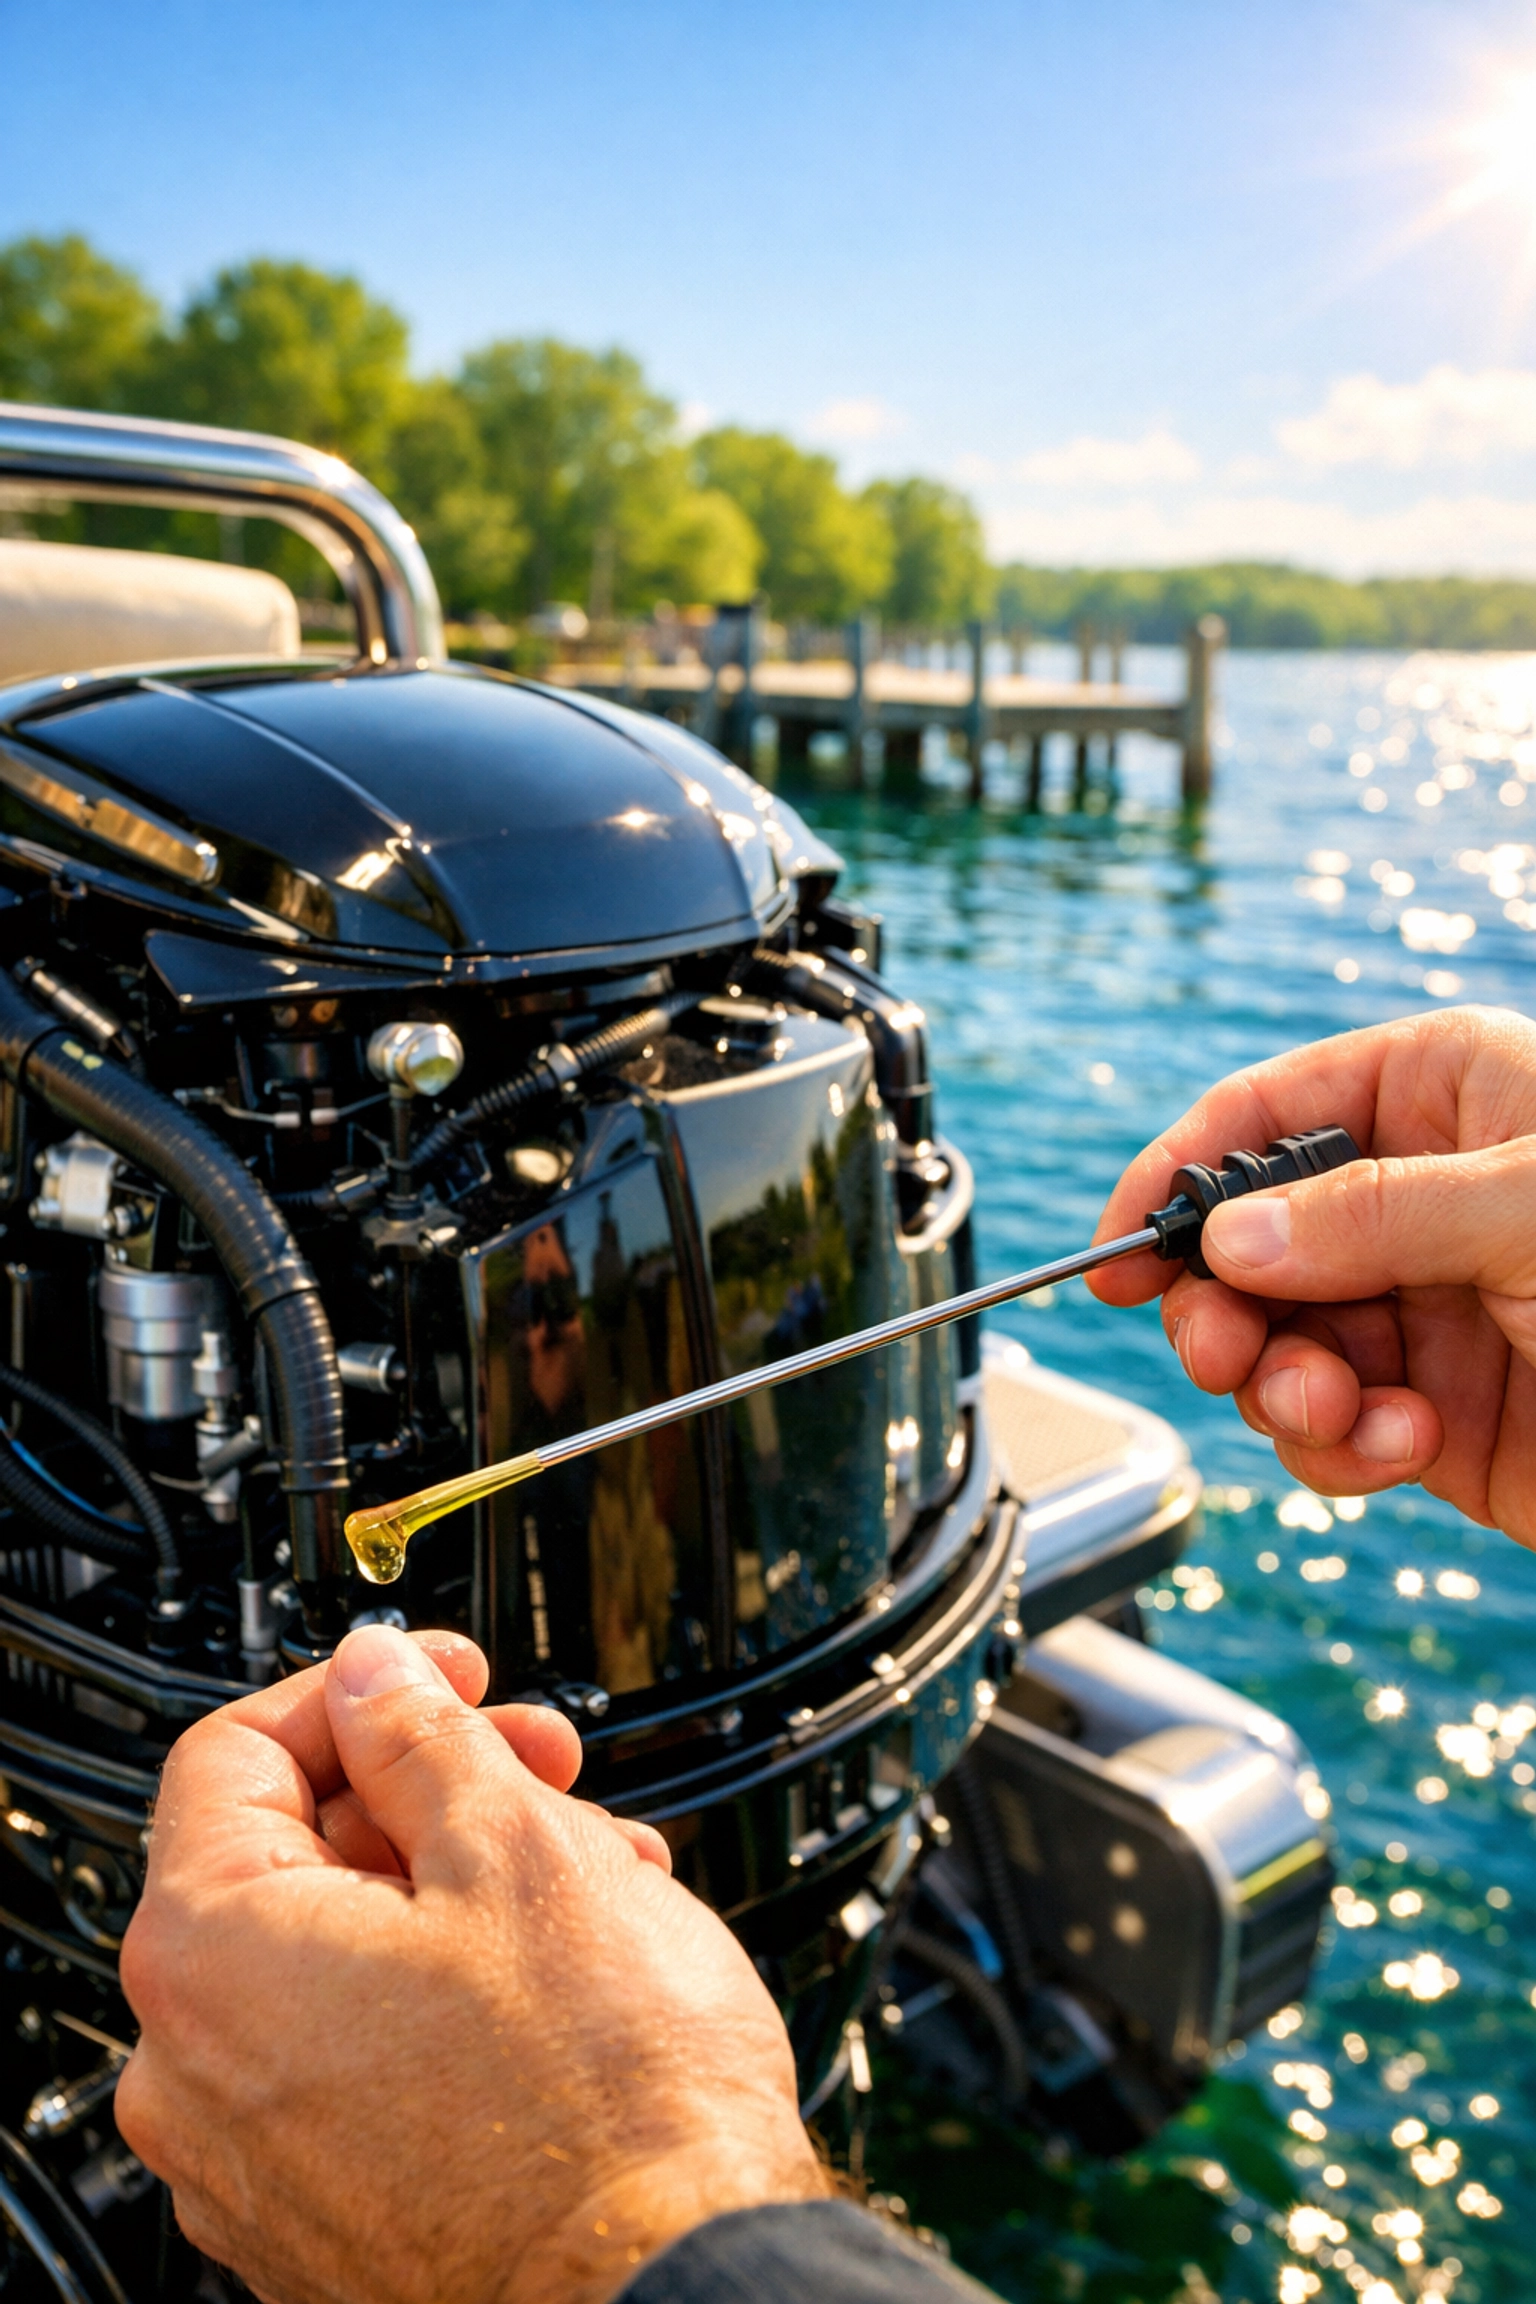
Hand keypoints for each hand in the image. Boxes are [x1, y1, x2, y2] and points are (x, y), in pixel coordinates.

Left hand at [116, 1626, 826, 2303]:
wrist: (668, 2288)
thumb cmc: (602, 2105)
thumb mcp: (517, 1848)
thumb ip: (422, 1734)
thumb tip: (375, 1676)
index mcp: (212, 1956)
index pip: (234, 1752)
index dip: (358, 1688)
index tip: (437, 1674)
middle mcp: (197, 2071)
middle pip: (297, 1854)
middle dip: (434, 1790)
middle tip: (543, 1768)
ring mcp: (256, 2160)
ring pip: (346, 1956)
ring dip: (464, 1886)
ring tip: (592, 1875)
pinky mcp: (323, 2216)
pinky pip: (363, 2055)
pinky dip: (450, 1991)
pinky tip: (564, 1969)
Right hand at [1088, 1005, 1535, 1541]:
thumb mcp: (1530, 1209)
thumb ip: (1373, 1214)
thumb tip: (1230, 1236)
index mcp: (1440, 1097)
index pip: (1265, 1114)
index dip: (1180, 1173)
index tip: (1119, 1243)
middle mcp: (1415, 1200)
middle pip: (1246, 1242)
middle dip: (1225, 1307)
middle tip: (1224, 1350)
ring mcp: (1418, 1310)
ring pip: (1273, 1344)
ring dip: (1287, 1390)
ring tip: (1346, 1411)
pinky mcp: (1431, 1412)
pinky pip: (1327, 1428)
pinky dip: (1341, 1448)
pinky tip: (1403, 1444)